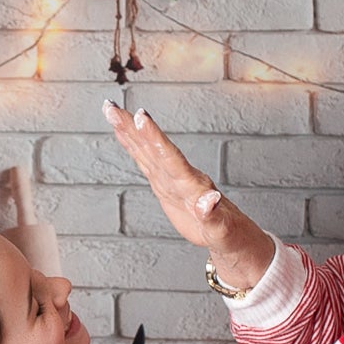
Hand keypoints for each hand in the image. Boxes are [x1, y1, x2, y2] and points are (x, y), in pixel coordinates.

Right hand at [102, 100, 274, 285]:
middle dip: (133, 128)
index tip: (140, 117)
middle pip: (153, 147)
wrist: (232, 235)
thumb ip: (213, 216)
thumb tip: (210, 199)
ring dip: (128, 131)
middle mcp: (181, 176)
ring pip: (146, 151)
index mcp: (192, 185)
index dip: (154, 138)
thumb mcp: (222, 231)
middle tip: (112, 107)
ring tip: (111, 110)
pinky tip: (123, 134)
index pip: (170, 157)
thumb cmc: (229, 235)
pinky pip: (146, 162)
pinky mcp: (166, 185)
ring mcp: (172, 179)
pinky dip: (133, 147)